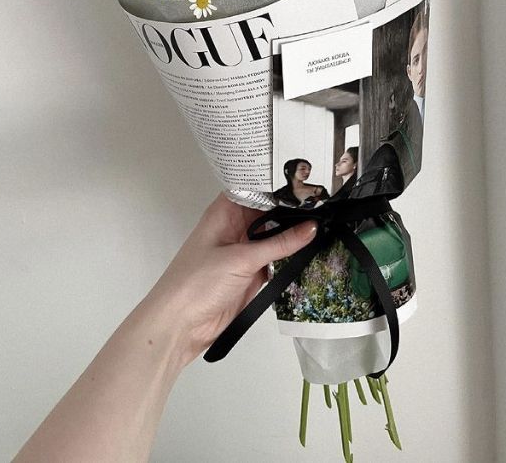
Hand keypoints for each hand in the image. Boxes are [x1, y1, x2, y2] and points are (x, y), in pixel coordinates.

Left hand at [150, 193, 316, 365]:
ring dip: (293, 235)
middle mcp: (235, 227)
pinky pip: (276, 260)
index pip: (256, 188)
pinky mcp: (251, 274)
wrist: (180, 326)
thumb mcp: (242, 259)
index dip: (278, 183)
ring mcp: (244, 251)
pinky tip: (312, 251)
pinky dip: (291, 258)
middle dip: (292, 210)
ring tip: (325, 223)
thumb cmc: (197, 282)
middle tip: (324, 203)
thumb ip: (279, 244)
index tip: (307, 179)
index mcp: (225, 212)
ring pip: (274, 236)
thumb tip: (311, 227)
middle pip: (268, 212)